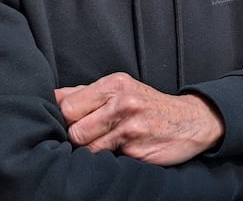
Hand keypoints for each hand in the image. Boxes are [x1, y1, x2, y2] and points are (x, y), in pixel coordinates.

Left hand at [55, 72, 223, 165]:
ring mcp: (131, 126)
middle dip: (76, 137)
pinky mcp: (137, 148)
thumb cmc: (149, 106)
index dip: (64, 119)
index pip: (67, 104)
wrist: (192, 121)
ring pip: (87, 147)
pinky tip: (121, 151)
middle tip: (90, 137)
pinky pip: (106, 160)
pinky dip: (109, 159)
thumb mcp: (122, 90)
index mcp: (114, 83)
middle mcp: (123, 101)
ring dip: (92, 151)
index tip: (72, 124)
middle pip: (73, 128)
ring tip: (106, 144)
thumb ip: (87, 93)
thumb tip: (51, 97)